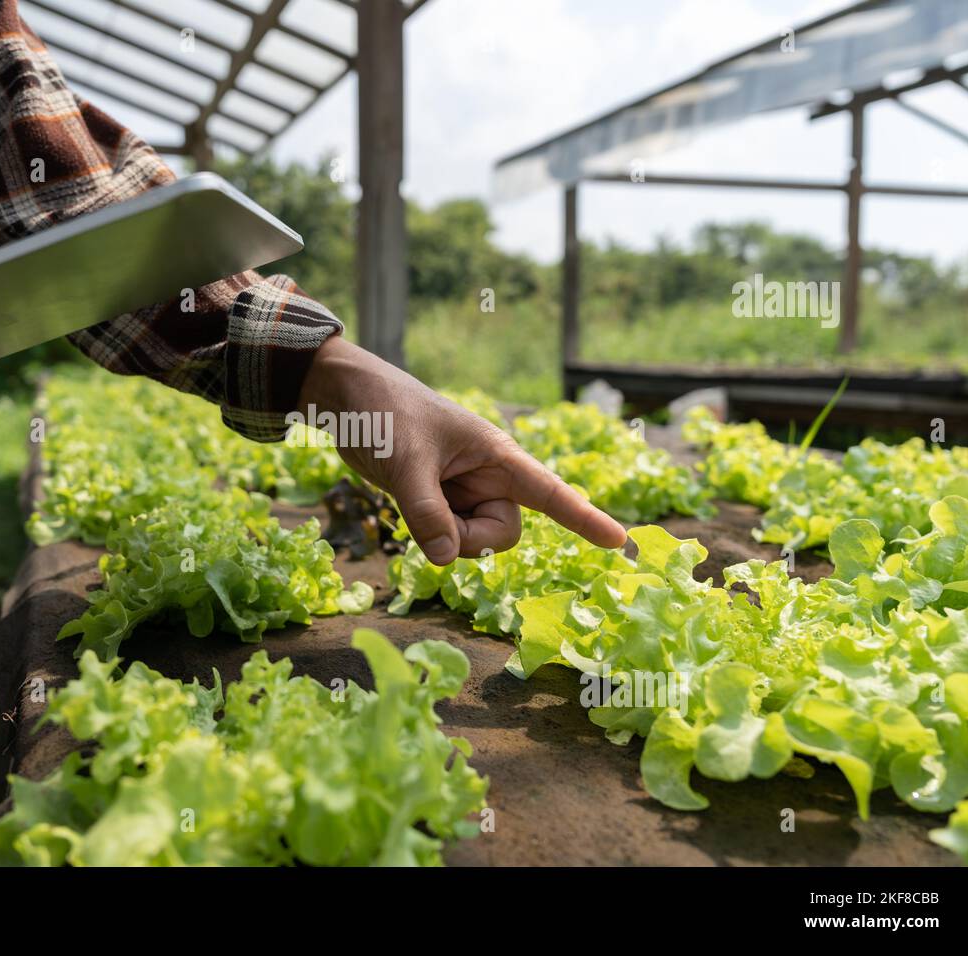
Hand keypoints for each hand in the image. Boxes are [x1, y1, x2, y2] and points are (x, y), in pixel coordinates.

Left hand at [298, 336, 626, 564]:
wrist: (346, 397)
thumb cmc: (384, 412)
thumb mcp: (404, 461)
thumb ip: (426, 513)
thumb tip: (448, 559)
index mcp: (496, 455)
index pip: (551, 492)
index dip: (585, 518)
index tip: (621, 541)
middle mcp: (487, 477)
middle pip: (503, 533)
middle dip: (469, 538)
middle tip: (429, 514)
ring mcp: (463, 492)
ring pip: (471, 540)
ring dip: (442, 535)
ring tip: (411, 495)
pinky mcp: (439, 503)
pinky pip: (446, 536)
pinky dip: (429, 534)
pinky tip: (405, 503)